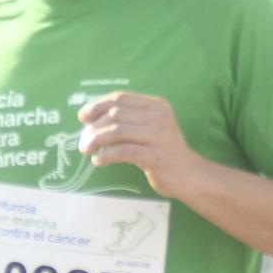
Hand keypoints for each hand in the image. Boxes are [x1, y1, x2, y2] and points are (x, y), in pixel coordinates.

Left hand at [76, 93, 202, 197]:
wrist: (189, 175)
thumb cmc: (164, 151)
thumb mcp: (150, 128)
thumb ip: (129, 120)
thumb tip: (91, 119)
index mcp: (156, 105)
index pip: (121, 98)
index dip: (98, 105)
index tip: (83, 117)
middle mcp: (158, 116)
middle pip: (116, 114)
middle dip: (94, 127)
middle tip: (83, 141)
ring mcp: (158, 136)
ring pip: (117, 131)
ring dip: (96, 141)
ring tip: (86, 150)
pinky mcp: (155, 156)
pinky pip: (123, 151)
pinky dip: (106, 155)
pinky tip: (99, 161)